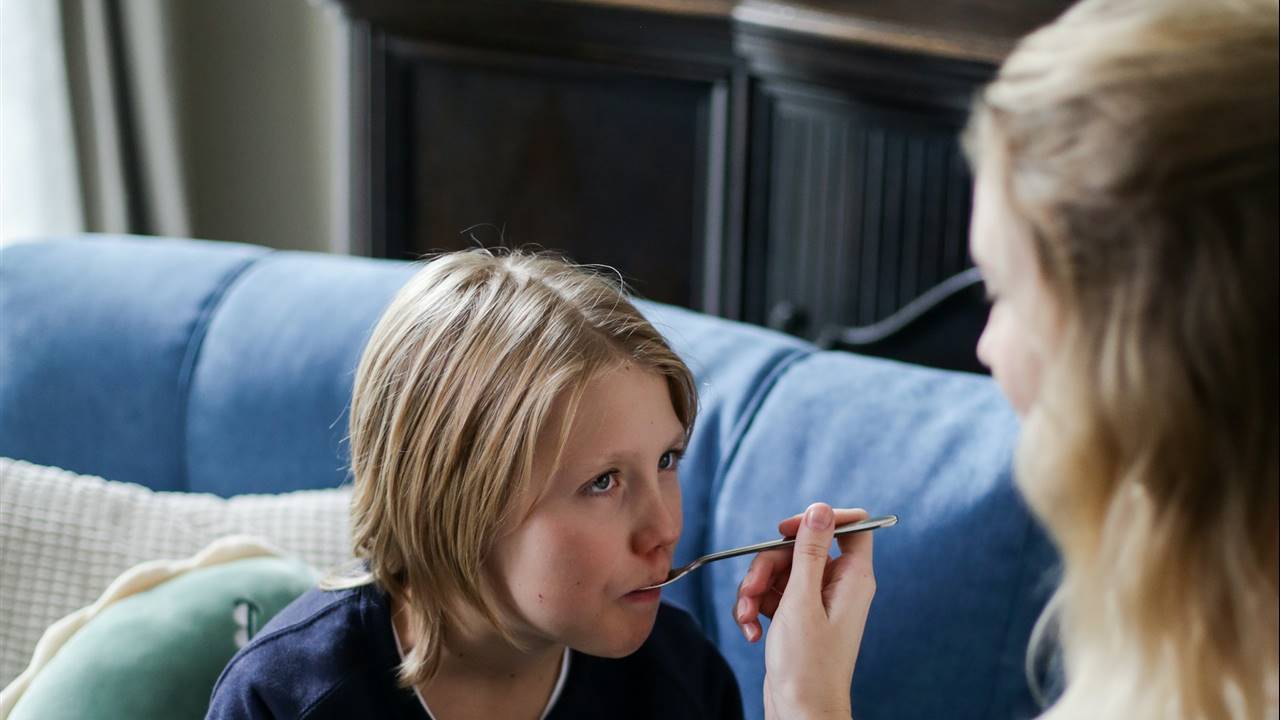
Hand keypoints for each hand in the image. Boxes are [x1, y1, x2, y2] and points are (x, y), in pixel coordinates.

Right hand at [735, 503, 875, 719]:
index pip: (851, 525)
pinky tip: (752, 630)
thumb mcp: (802, 600)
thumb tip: (821, 508)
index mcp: (853, 578)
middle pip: (801, 548)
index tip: (786, 530)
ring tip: (747, 617)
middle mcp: (839, 586)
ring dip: (755, 590)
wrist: (800, 714)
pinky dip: (756, 608)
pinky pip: (773, 595)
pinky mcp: (798, 617)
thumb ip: (810, 551)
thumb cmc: (807, 666)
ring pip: (780, 571)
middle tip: (751, 589)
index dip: (818, 520)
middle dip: (767, 565)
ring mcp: (817, 602)